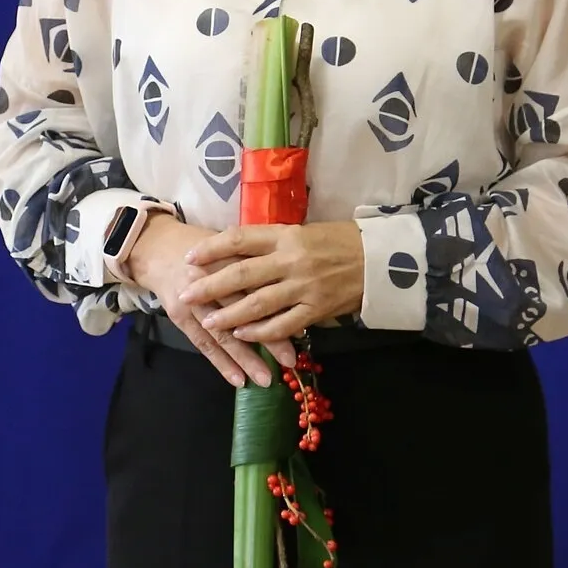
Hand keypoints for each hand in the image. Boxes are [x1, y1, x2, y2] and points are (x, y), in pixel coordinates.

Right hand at [123, 213, 296, 386]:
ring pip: (223, 333)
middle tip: (290, 361)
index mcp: (229, 258)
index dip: (281, 307)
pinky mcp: (180, 317)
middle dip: (268, 338)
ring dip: (245, 358)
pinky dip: (221, 363)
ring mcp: (193, 301)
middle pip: (243, 311)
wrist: (159, 249)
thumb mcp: (232, 247)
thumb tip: (295, 294)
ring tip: (265, 379)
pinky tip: (238, 380)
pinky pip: (203, 344)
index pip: (259, 286)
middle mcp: (210, 280)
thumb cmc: (206, 250)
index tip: (304, 328)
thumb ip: (258, 265)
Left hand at [177, 221, 366, 343]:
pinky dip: (261, 332)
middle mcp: (292, 259)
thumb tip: (239, 251)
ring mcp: (304, 286)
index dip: (212, 248)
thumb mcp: (305, 231)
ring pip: (258, 304)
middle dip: (210, 286)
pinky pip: (283, 325)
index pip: (240, 239)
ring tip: (209, 322)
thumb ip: (275, 243)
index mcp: (287, 234)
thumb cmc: (340, 241)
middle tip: (185, 293)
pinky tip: (244, 335)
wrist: (382, 260)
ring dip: (230, 315)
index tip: (190, 256)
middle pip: (242, 274)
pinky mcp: (317, 309)